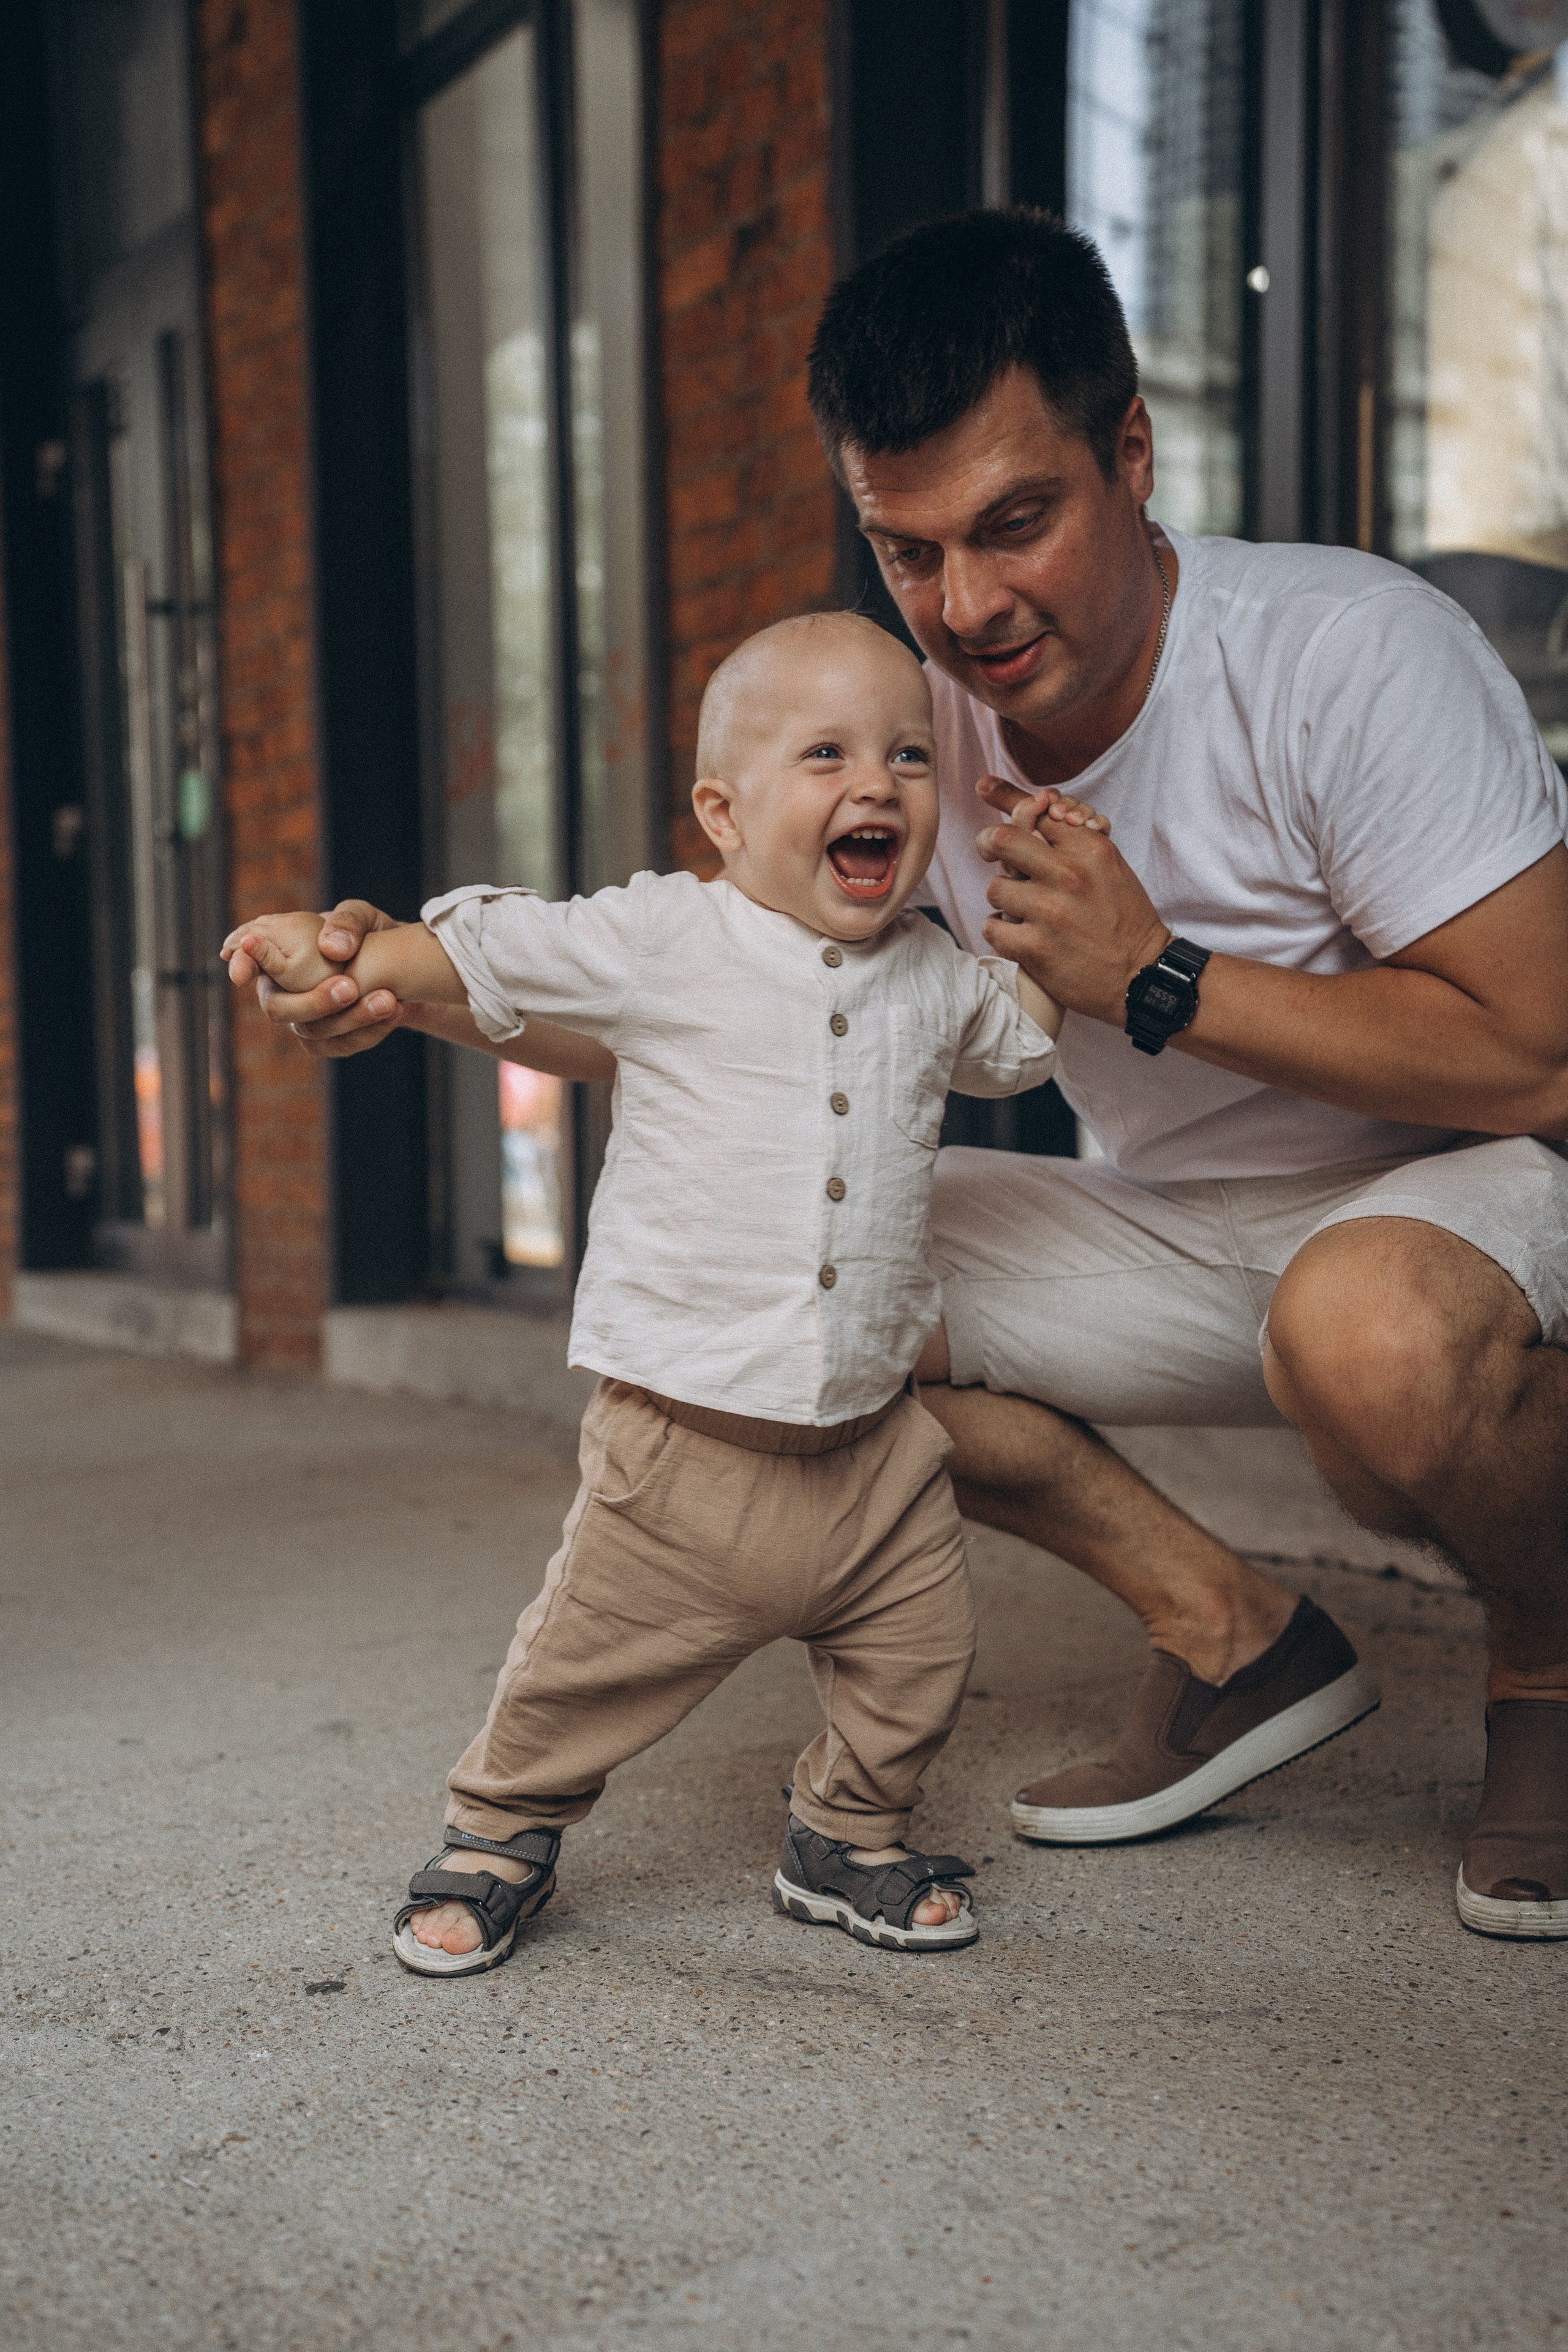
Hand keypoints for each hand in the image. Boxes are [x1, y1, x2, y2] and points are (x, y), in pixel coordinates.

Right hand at [231, 900, 406, 1057]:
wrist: (405, 968)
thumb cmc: (370, 935)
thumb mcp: (363, 917)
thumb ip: (347, 921)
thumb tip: (331, 948)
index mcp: (280, 955)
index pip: (247, 961)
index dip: (243, 964)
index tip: (242, 971)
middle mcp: (284, 991)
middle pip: (278, 1009)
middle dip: (314, 1001)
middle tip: (350, 987)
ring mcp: (305, 1020)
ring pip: (313, 1032)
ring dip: (353, 1018)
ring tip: (389, 999)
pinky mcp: (331, 1040)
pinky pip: (342, 1045)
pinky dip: (370, 1031)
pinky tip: (397, 1010)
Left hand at [974, 775, 1169, 1023]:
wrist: (1142, 975)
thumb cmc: (1123, 918)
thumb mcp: (1108, 865)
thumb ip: (1072, 838)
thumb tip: (1034, 803)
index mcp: (1090, 848)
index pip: (1035, 812)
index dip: (1009, 803)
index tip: (987, 794)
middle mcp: (1069, 875)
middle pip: (1001, 840)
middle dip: (989, 845)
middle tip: (990, 853)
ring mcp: (1049, 912)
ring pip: (994, 888)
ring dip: (1003, 899)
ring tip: (1023, 909)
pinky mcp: (1034, 948)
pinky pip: (993, 926)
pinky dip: (1002, 931)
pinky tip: (1020, 934)